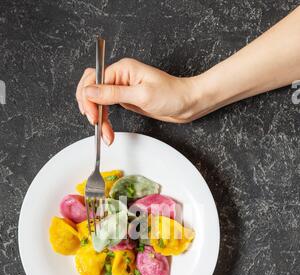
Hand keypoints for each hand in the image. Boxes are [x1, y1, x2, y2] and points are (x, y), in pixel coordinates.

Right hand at [76, 59, 196, 144]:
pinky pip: (106, 107)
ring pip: (96, 100)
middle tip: (97, 126)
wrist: (186, 104)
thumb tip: (89, 91)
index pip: (93, 81)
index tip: (93, 117)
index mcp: (122, 69)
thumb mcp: (142, 95)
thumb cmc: (171, 95)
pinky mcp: (124, 99)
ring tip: (105, 134)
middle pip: (90, 89)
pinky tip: (107, 131)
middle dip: (90, 109)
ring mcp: (120, 88)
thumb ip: (114, 94)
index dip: (89, 100)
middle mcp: (119, 76)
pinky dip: (104, 120)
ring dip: (97, 118)